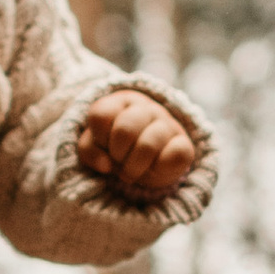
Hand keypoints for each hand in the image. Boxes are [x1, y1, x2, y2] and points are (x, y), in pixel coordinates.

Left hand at [77, 88, 196, 204]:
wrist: (151, 163)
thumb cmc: (119, 149)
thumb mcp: (96, 147)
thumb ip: (90, 151)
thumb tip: (105, 165)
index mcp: (122, 102)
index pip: (100, 115)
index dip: (98, 138)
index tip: (104, 147)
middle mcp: (146, 108)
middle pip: (124, 130)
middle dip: (117, 155)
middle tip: (119, 163)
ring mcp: (168, 124)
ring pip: (147, 145)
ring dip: (134, 167)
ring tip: (133, 171)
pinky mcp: (185, 145)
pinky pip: (173, 155)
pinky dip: (158, 169)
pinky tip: (154, 169)